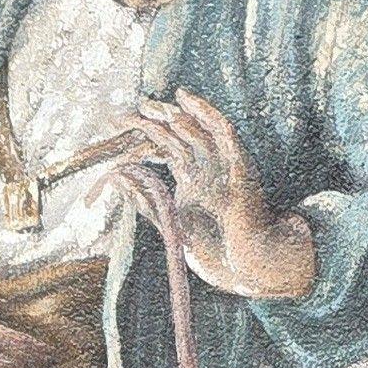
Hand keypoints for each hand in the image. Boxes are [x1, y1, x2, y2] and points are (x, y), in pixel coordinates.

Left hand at [111, 94, 316, 301]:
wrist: (247, 264)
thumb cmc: (216, 252)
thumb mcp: (172, 222)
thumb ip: (149, 202)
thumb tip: (122, 179)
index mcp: (193, 181)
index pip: (168, 149)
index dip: (146, 137)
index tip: (120, 127)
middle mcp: (208, 169)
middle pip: (180, 135)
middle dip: (157, 119)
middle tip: (133, 108)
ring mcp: (224, 165)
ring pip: (199, 129)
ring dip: (175, 114)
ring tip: (151, 104)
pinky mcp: (239, 163)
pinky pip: (223, 131)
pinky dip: (206, 115)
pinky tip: (186, 103)